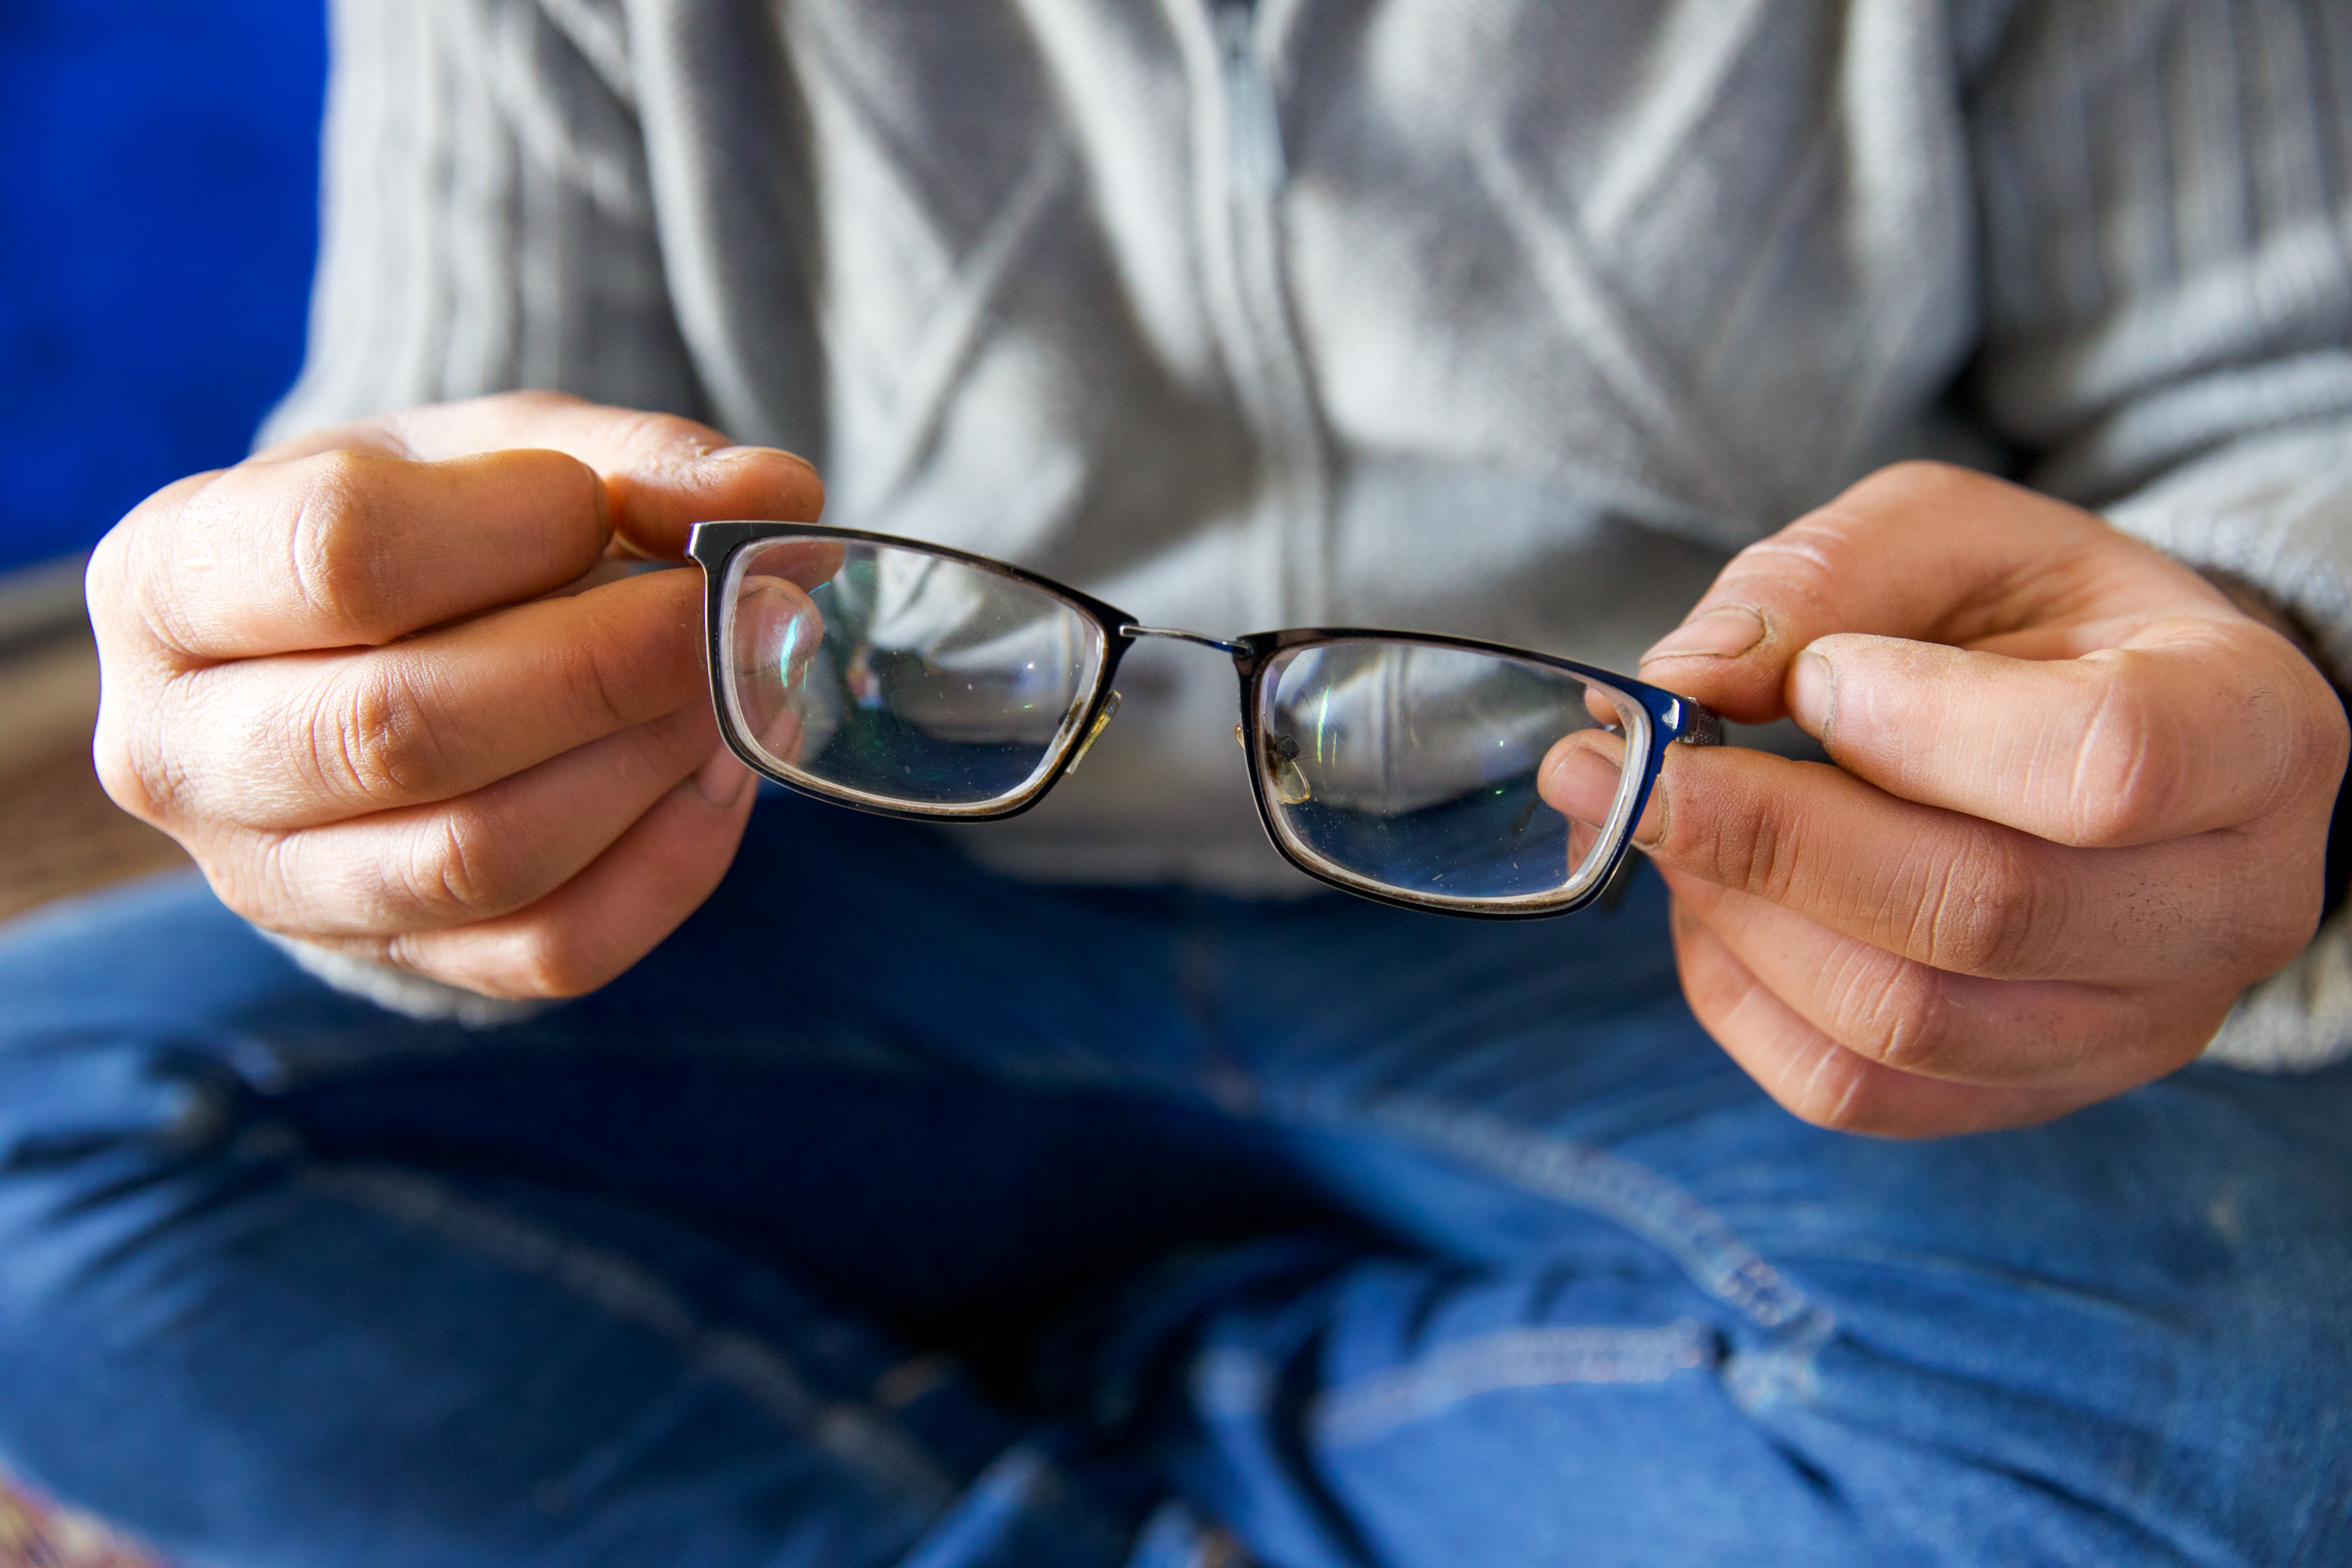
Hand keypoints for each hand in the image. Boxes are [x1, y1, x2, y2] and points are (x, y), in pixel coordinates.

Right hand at [87, 392, 822, 998]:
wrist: (390, 650)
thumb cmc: (442, 524)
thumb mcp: (511, 450)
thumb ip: (641, 458)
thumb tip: (772, 500)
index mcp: (166, 581)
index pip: (336, 556)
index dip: (507, 528)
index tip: (593, 503)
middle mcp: (181, 753)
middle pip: (401, 729)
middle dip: (600, 666)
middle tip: (717, 611)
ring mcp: (276, 884)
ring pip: (479, 857)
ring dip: (642, 762)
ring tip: (729, 686)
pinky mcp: (399, 961)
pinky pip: (550, 950)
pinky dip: (670, 864)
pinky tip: (721, 775)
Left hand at [1543, 462, 2347, 1136]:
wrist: (2107, 726)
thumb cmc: (2033, 620)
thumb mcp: (1946, 535)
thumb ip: (1821, 581)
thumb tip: (1684, 681)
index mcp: (2251, 730)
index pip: (2108, 765)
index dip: (1923, 725)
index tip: (1816, 678)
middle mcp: (2227, 906)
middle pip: (1981, 913)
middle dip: (1766, 834)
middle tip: (1617, 766)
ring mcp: (2136, 1026)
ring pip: (1904, 1022)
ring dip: (1736, 915)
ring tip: (1658, 821)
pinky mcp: (2029, 1093)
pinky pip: (1856, 1090)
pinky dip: (1740, 997)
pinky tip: (1708, 904)